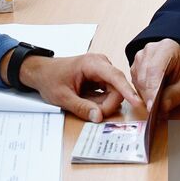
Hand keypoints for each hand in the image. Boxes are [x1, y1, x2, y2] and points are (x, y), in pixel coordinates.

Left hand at [16, 52, 142, 121]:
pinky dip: (102, 101)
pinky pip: (109, 92)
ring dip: (104, 104)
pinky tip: (89, 101)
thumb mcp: (63, 97)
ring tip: (85, 104)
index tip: (137, 102)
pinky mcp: (101, 77)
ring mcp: (102, 70)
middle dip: (109, 104)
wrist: (42, 72)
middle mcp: (101, 64)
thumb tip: (98, 117)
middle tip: (94, 114)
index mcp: (92, 64)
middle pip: (117, 88)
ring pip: (114, 92)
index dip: (127, 91)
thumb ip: (81, 107)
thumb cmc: (50, 79)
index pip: (115, 77)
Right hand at [130, 39, 179, 112]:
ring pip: (137, 81)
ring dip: (145, 96)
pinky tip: (153, 96)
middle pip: (143, 77)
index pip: (154, 70)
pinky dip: (143, 92)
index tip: (152, 107)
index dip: (152, 90)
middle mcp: (150, 50)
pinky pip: (135, 83)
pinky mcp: (136, 65)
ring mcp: (141, 57)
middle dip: (149, 96)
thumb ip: (175, 95)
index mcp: (167, 48)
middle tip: (156, 112)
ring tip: (157, 104)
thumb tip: (161, 108)